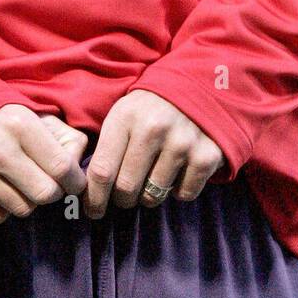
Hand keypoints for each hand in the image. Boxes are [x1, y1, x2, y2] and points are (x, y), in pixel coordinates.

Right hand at [0, 105, 87, 223]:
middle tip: (45, 180)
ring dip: (26, 199)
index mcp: (19, 124)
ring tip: (17, 180)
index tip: (74, 181)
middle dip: (52, 191)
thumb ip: (68, 140)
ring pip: (22, 209)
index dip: (75, 180)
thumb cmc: (7, 121)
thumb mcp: (39, 117)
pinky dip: (2, 208)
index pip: (62, 167)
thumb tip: (80, 174)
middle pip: (45, 194)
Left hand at [84, 90, 224, 217]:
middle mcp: (153, 129)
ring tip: (153, 175)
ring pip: (154, 195)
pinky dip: (178, 189)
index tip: (93, 211)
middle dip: (122, 199)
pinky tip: (178, 170)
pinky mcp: (206, 156)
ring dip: (150, 194)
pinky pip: (183, 194)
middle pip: (126, 188)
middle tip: (126, 195)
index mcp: (126, 117)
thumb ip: (106, 148)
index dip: (95, 198)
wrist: (196, 86)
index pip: (102, 171)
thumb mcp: (122, 114)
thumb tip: (91, 191)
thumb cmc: (149, 108)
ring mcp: (182, 143)